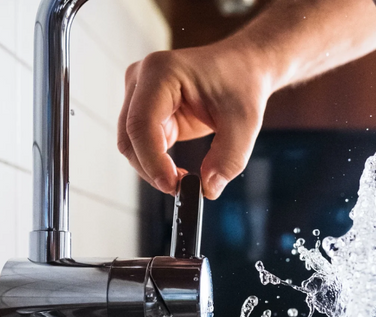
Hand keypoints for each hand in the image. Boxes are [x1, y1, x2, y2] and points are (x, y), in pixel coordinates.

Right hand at [117, 42, 271, 199]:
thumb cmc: (242, 83)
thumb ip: (229, 158)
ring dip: (153, 168)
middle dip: (152, 168)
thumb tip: (208, 188)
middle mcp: (142, 79)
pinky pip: (142, 145)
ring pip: (131, 145)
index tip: (173, 185)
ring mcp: (140, 94)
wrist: (243, 68)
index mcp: (161, 71)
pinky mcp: (146, 110)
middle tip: (181, 189)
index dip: (152, 160)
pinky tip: (179, 171)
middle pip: (130, 137)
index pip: (142, 123)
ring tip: (184, 180)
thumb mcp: (245, 122)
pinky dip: (157, 163)